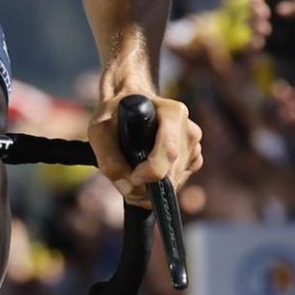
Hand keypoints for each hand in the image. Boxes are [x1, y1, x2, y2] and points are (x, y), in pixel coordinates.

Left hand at [88, 70, 202, 206]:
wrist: (128, 106)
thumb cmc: (113, 114)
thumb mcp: (100, 131)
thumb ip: (108, 159)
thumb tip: (128, 188)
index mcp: (172, 113)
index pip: (169, 151)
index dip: (150, 172)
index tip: (132, 177)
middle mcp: (188, 128)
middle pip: (171, 172)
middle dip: (147, 185)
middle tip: (125, 179)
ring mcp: (194, 144)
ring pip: (176, 180)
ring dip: (152, 186)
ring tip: (133, 172)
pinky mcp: (194, 158)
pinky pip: (180, 181)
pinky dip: (161, 184)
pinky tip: (147, 170)